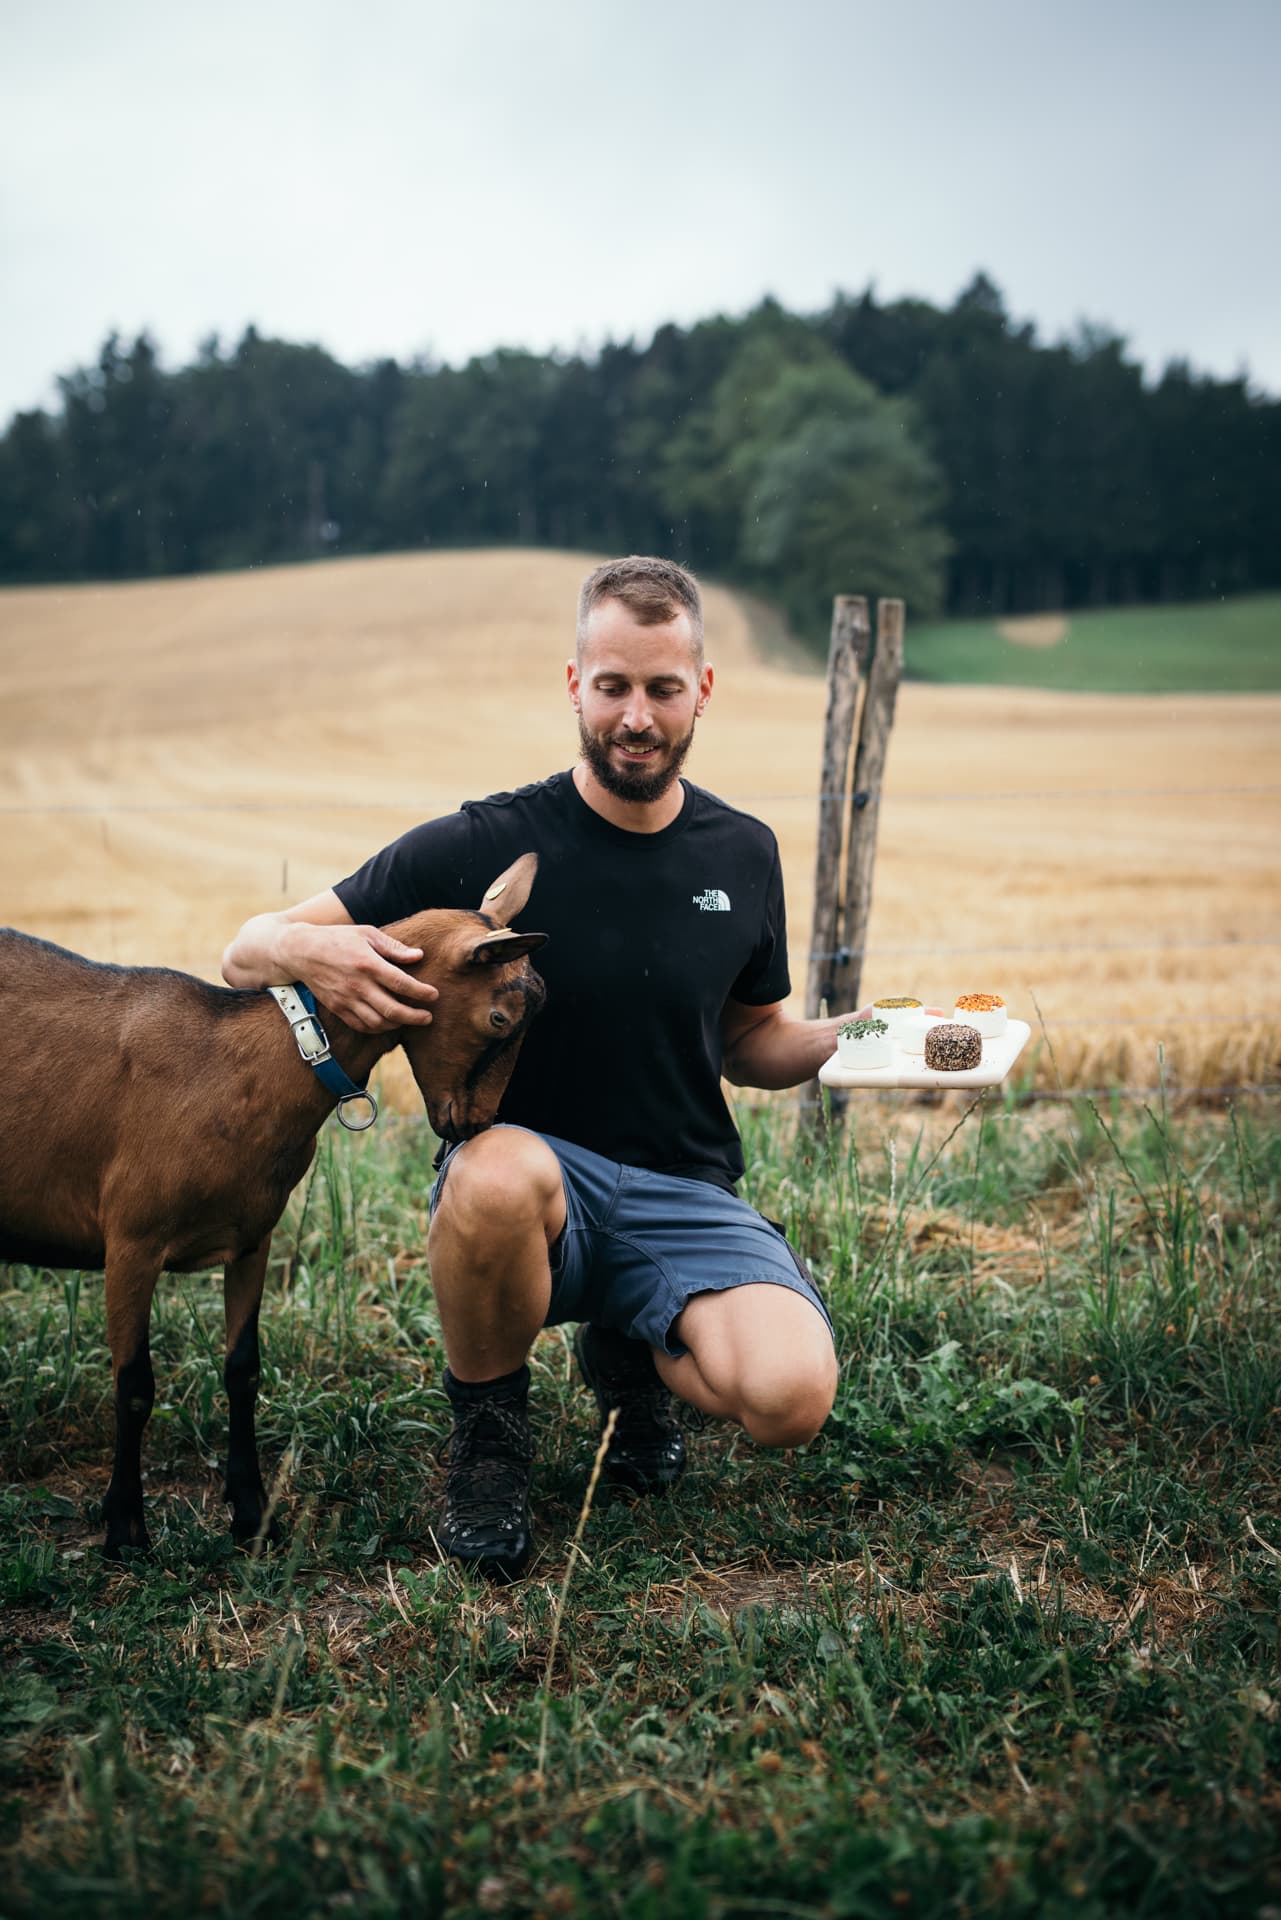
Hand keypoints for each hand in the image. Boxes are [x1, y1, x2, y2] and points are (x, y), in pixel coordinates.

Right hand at [288, 924, 438, 1032]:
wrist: (300, 952)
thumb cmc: (337, 939)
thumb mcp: (366, 933)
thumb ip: (393, 947)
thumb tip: (418, 956)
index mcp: (367, 963)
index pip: (401, 983)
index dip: (421, 992)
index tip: (434, 995)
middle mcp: (357, 985)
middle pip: (392, 1010)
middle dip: (415, 1017)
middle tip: (428, 1017)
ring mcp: (346, 999)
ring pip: (378, 1023)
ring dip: (397, 1025)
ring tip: (410, 1020)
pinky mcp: (338, 1008)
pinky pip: (361, 1026)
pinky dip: (378, 1028)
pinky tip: (388, 1023)